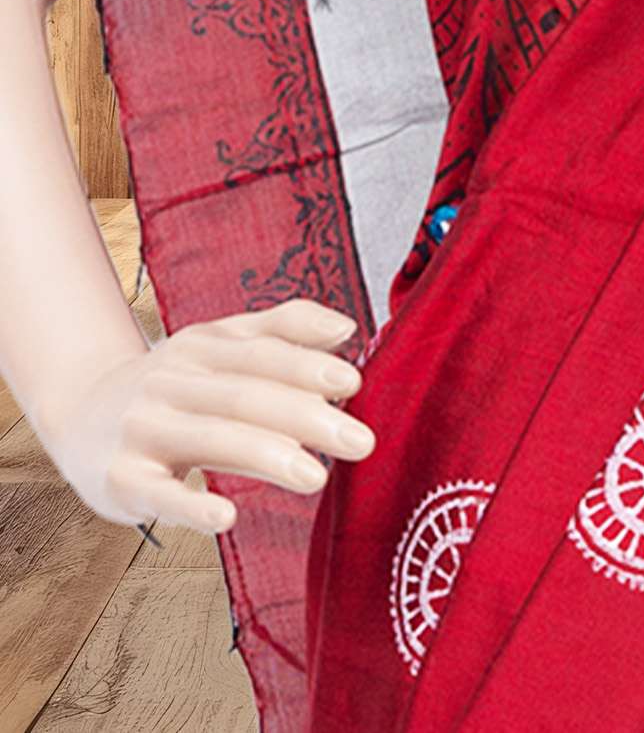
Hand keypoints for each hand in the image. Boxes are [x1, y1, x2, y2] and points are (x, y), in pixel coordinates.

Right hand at [32, 297, 375, 535]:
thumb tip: (347, 329)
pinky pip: (158, 493)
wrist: (80, 410)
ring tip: (318, 476)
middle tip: (361, 441)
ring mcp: (144, 429)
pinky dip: (191, 504)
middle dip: (307, 417)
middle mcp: (173, 382)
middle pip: (246, 396)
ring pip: (211, 438)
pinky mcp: (121, 479)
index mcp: (204, 348)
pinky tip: (226, 515)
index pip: (262, 354)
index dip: (307, 367)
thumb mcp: (222, 344)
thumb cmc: (177, 383)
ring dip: (267, 455)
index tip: (353, 383)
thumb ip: (285, 329)